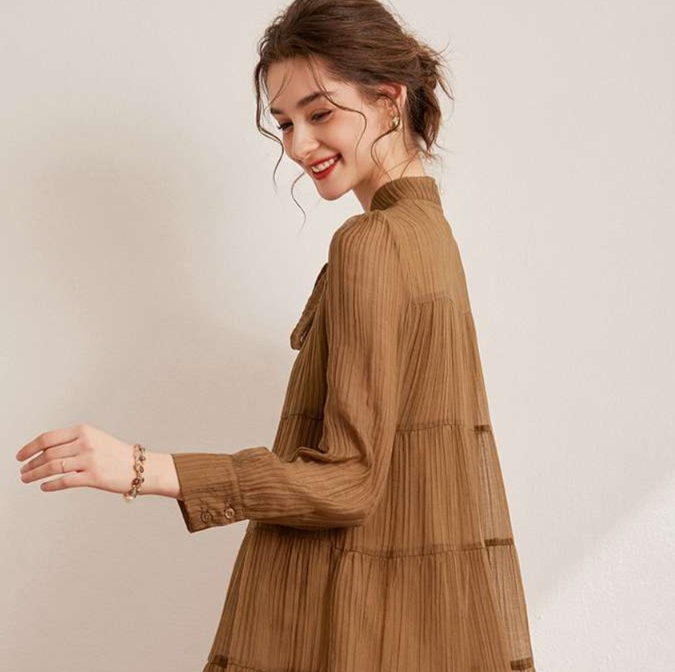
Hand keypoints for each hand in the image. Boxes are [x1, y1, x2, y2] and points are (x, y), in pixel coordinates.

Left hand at [16, 423, 138, 494]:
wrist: (141, 467)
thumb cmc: (117, 455)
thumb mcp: (95, 439)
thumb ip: (72, 442)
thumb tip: (44, 452)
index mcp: (84, 430)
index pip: (48, 438)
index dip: (29, 447)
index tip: (20, 456)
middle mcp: (86, 443)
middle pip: (48, 454)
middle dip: (31, 463)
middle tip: (23, 471)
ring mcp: (89, 460)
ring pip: (52, 467)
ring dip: (35, 474)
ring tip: (27, 479)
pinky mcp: (93, 477)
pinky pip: (64, 481)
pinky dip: (50, 485)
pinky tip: (44, 487)